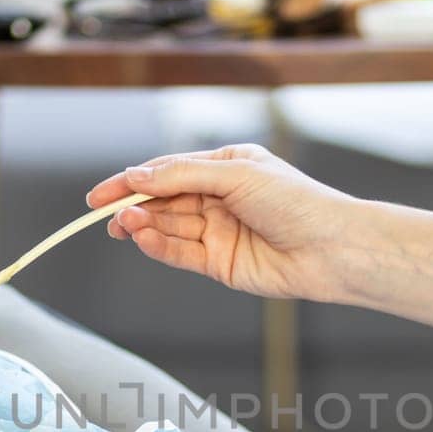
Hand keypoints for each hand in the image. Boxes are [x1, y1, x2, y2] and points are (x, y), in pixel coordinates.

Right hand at [85, 143, 356, 300]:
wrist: (331, 248)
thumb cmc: (296, 202)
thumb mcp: (235, 175)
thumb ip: (182, 176)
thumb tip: (136, 176)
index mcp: (227, 167)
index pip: (168, 170)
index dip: (132, 180)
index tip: (101, 193)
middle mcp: (220, 198)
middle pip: (164, 201)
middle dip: (133, 206)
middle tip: (105, 213)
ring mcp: (219, 232)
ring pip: (169, 227)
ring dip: (144, 226)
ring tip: (124, 225)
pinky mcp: (220, 264)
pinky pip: (181, 253)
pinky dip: (159, 247)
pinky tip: (142, 239)